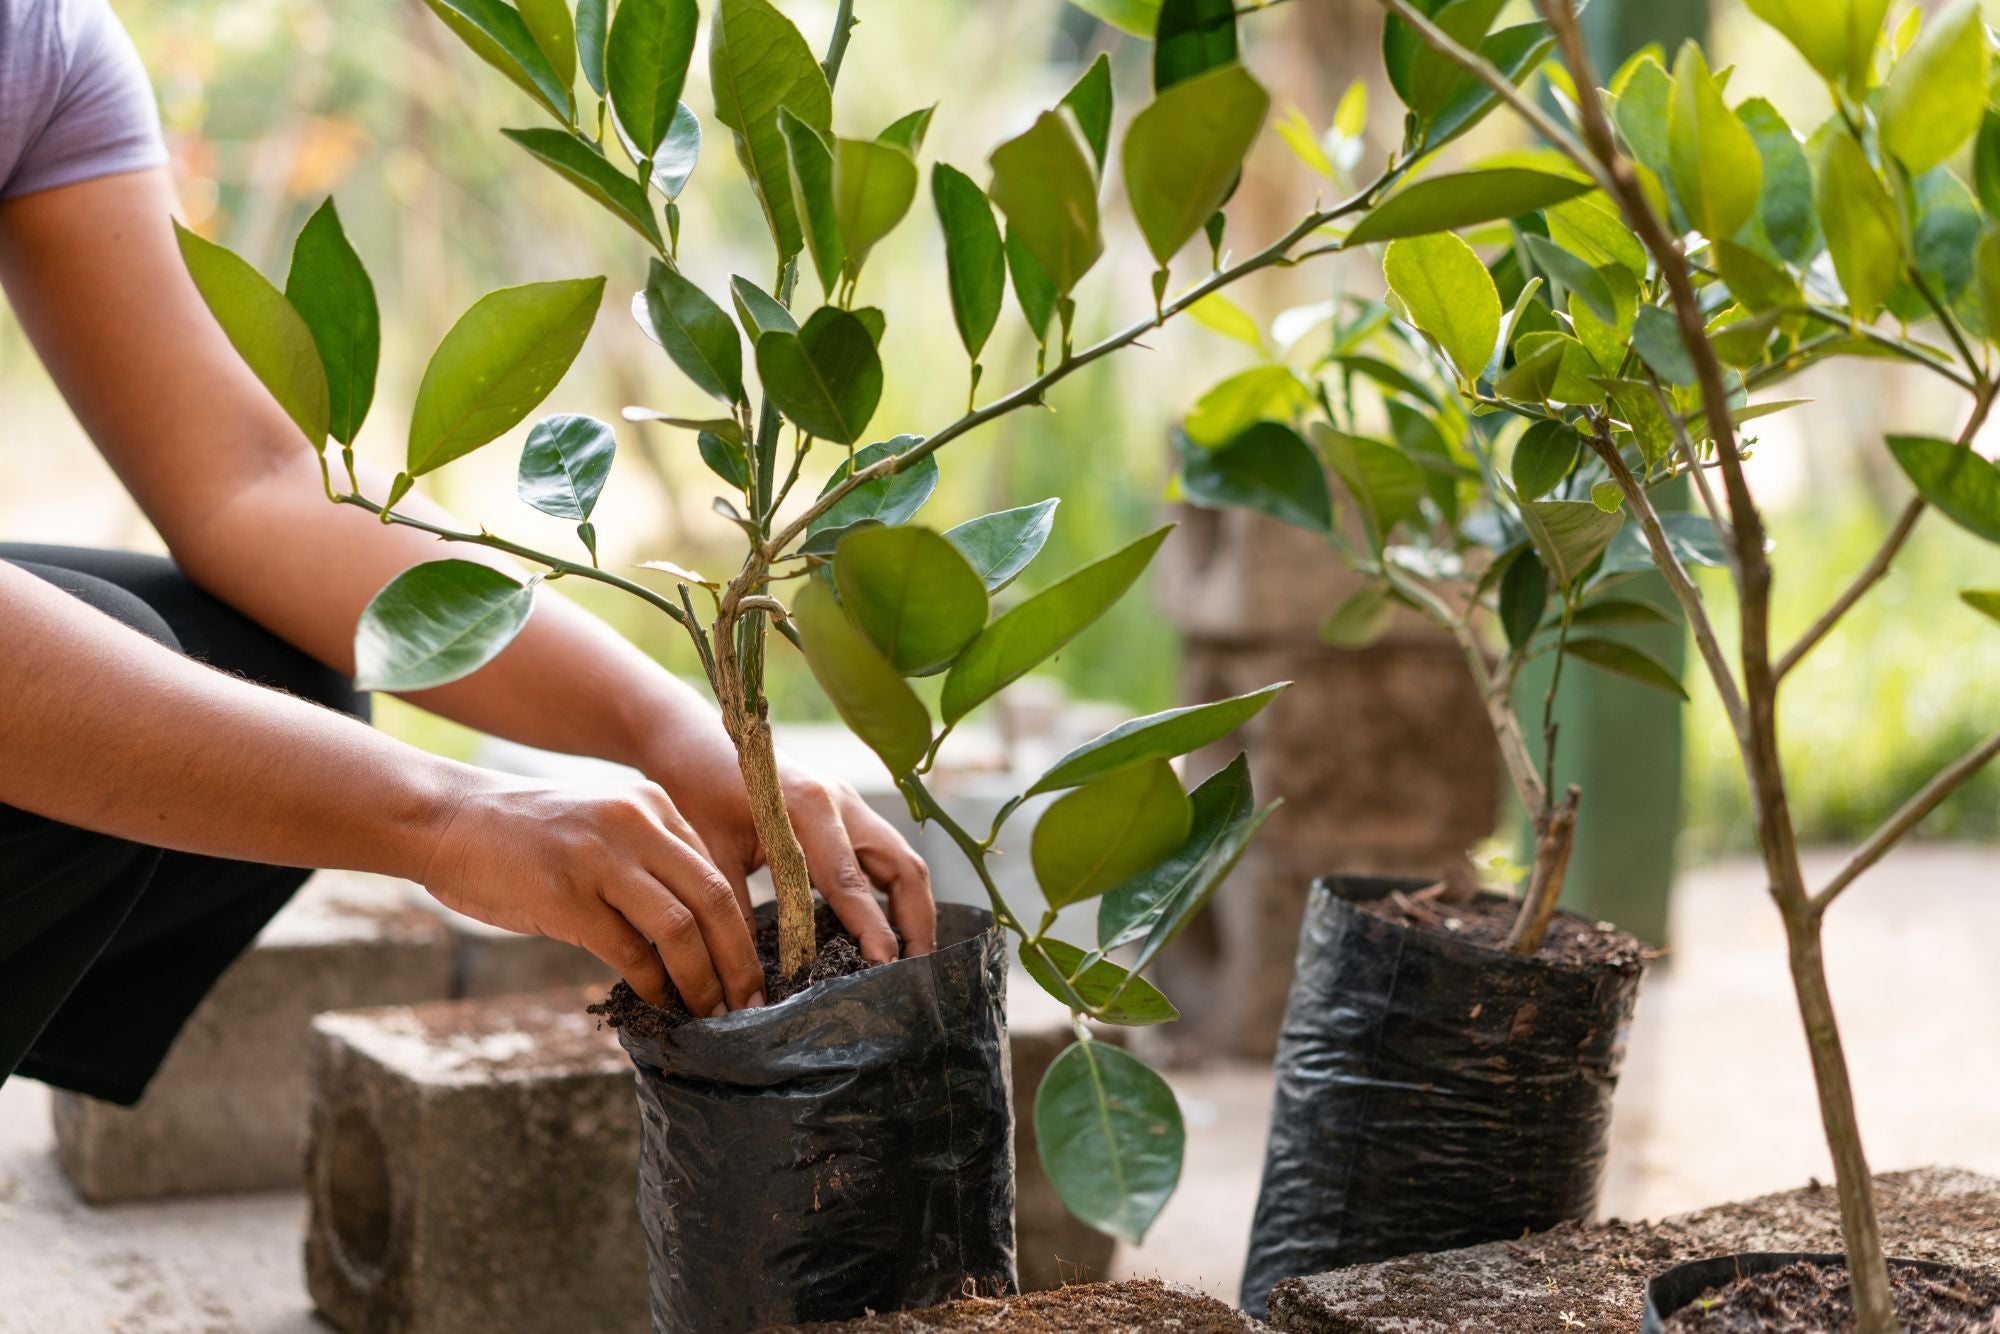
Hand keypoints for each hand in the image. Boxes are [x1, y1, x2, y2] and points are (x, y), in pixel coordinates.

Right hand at [419, 774, 765, 1014]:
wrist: (447, 819)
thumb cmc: (524, 835)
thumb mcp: (600, 826)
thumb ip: (646, 864)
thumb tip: (693, 934)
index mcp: (652, 806)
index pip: (717, 872)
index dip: (741, 929)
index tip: (749, 970)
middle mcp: (636, 824)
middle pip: (714, 899)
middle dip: (739, 961)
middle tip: (750, 1005)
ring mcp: (601, 858)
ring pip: (679, 928)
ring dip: (702, 980)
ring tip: (710, 1014)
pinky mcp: (566, 895)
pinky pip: (629, 951)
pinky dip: (652, 985)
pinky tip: (657, 1004)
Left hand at [652, 738, 936, 964]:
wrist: (693, 740)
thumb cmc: (697, 790)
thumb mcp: (711, 853)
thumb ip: (737, 912)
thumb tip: (751, 980)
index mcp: (808, 807)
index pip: (850, 881)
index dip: (871, 928)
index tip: (886, 968)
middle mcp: (842, 802)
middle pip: (903, 867)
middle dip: (916, 923)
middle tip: (916, 974)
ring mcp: (851, 804)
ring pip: (904, 862)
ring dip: (913, 911)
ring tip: (912, 960)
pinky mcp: (849, 812)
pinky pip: (888, 856)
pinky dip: (896, 894)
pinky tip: (890, 931)